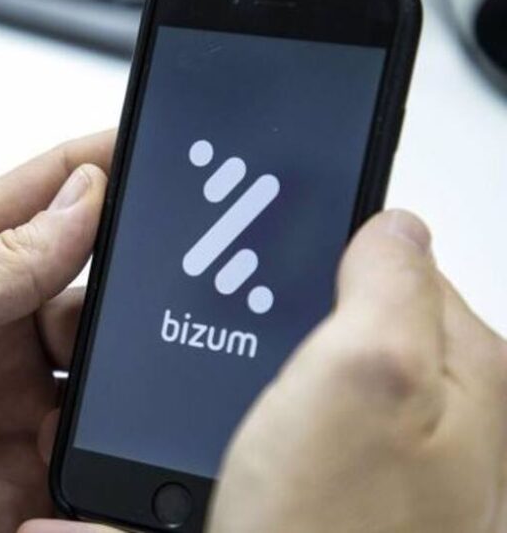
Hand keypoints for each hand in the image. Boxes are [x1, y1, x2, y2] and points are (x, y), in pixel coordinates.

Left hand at [0, 131, 117, 531]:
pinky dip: (99, 485)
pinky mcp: (11, 490)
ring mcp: (1, 417)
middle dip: (127, 310)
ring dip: (115, 404)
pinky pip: (84, 479)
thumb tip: (82, 198)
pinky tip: (82, 487)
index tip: (166, 160)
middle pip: (92, 303)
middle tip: (148, 323)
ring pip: (101, 394)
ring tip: (93, 421)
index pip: (43, 201)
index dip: (103, 172)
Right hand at [209, 211, 506, 532]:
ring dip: (277, 384)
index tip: (279, 299)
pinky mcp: (357, 494)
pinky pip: (309, 429)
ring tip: (251, 427)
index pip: (401, 266)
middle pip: (361, 324)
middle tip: (262, 380)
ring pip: (326, 379)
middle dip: (298, 333)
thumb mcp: (362, 377)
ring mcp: (402, 462)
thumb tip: (395, 226)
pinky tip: (253, 453)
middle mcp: (448, 420)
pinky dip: (273, 426)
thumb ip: (389, 284)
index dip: (326, 265)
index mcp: (470, 373)